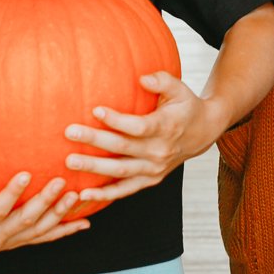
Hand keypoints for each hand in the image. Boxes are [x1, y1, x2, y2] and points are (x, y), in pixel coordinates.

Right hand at [0, 172, 89, 264]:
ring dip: (59, 214)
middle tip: (60, 181)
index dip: (11, 194)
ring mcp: (10, 242)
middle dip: (45, 201)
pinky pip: (45, 238)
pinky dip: (65, 231)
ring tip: (76, 196)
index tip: (24, 174)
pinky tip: (84, 223)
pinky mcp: (18, 243)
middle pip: (26, 220)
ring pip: (40, 230)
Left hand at [63, 71, 223, 202]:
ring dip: (94, 168)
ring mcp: (155, 168)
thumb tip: (142, 79)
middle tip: (70, 132)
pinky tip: (84, 194)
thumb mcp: (180, 89)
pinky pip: (125, 190)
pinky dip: (105, 194)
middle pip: (123, 148)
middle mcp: (160, 151)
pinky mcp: (150, 180)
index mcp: (166, 127)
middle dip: (95, 140)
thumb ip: (162, 81)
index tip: (95, 110)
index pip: (138, 126)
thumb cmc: (185, 106)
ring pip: (121, 170)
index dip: (117, 120)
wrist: (203, 133)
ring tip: (70, 162)